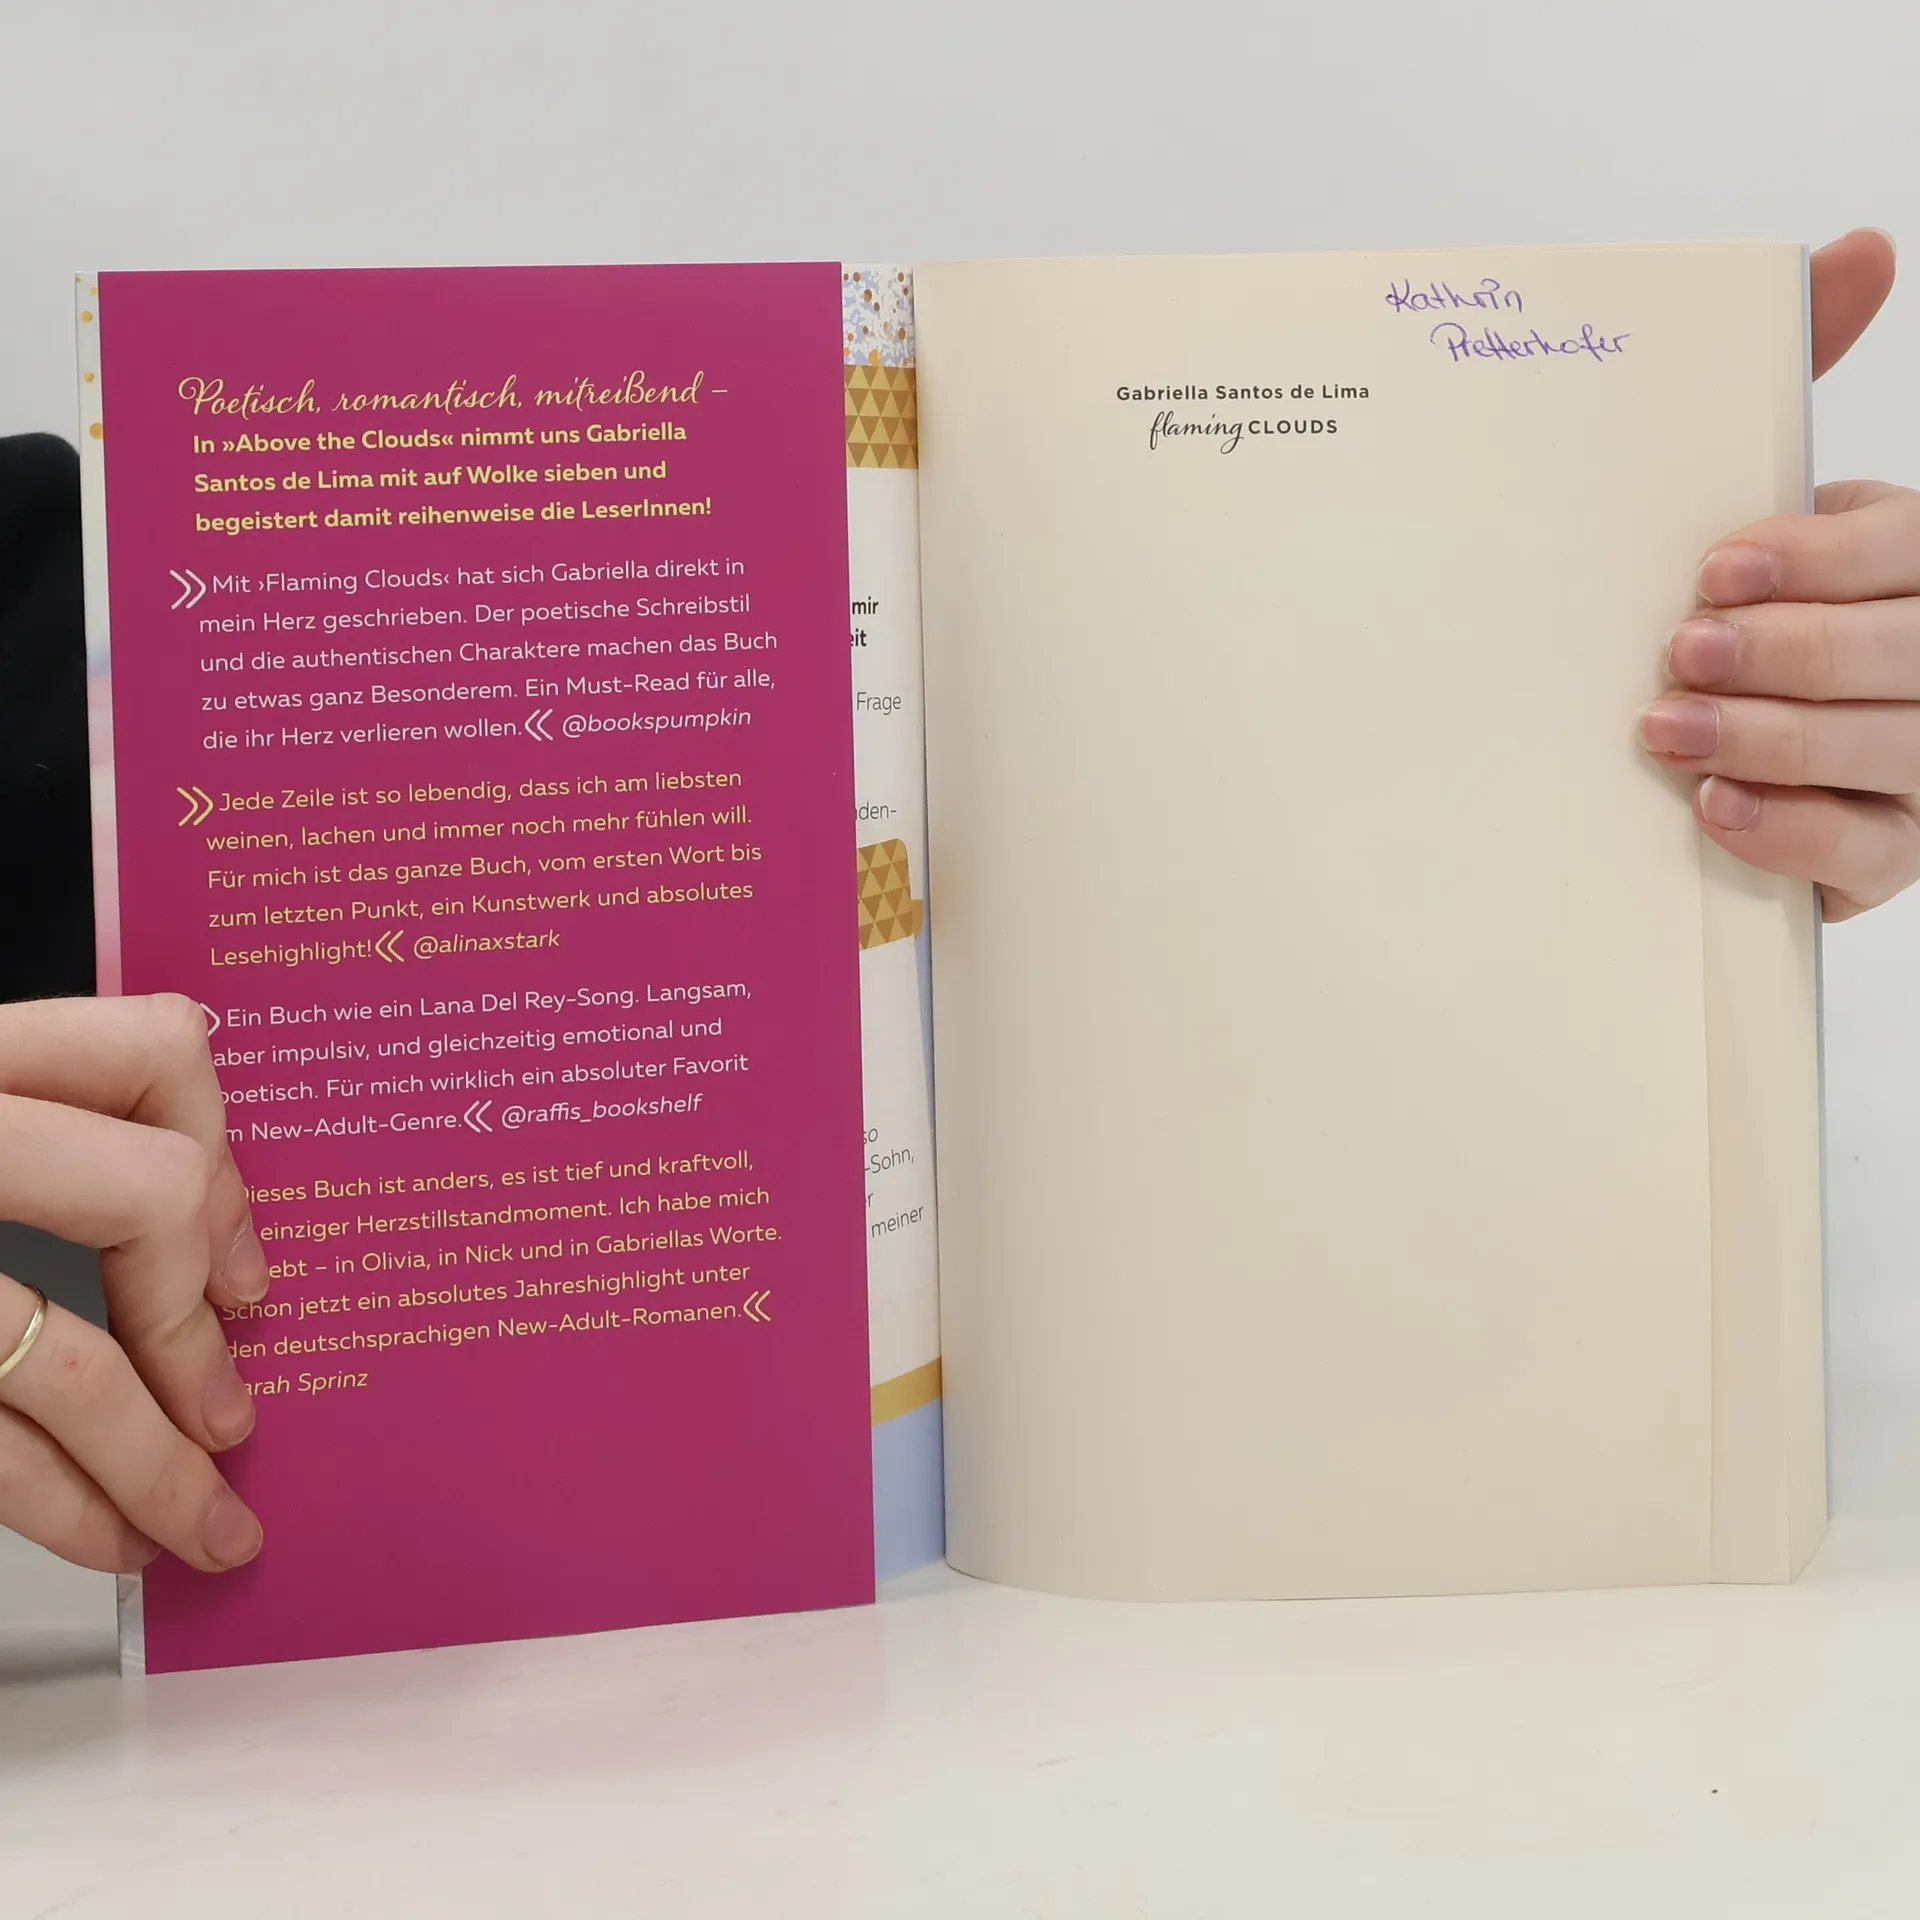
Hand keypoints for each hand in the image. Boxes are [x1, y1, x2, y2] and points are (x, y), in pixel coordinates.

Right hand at [0, 995, 264, 1571]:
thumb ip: (42, 1139)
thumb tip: (208, 1235)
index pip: (149, 1050)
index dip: (224, 1156)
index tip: (240, 1261)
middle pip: (146, 1190)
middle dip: (200, 1318)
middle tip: (232, 1397)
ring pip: (64, 1360)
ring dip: (162, 1466)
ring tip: (208, 1523)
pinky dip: (73, 1508)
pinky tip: (117, 1538)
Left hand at [1641, 228, 1913, 920]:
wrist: (1687, 733)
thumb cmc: (1740, 606)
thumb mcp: (1761, 504)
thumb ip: (1803, 381)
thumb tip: (1861, 249)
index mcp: (1918, 566)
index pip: (1913, 550)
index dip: (1824, 560)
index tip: (1715, 570)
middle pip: (1910, 653)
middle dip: (1795, 651)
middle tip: (1684, 649)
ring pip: (1892, 750)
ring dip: (1775, 739)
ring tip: (1668, 729)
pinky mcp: (1887, 853)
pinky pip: (1866, 855)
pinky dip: (1789, 832)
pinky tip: (1712, 810)